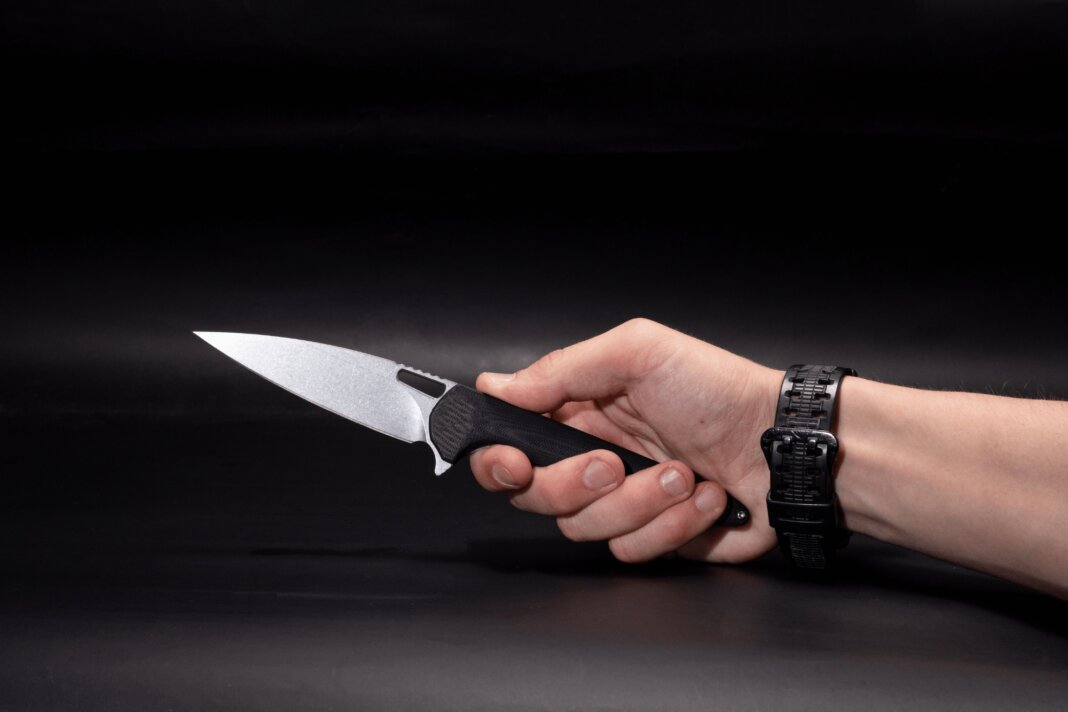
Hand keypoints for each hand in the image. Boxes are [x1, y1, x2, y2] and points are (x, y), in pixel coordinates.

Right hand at [469, 318, 782, 563]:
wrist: (785, 445)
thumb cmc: (718, 390)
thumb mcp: (637, 354)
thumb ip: (560, 370)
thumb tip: (494, 388)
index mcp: (578, 413)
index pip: (508, 447)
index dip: (499, 463)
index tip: (515, 465)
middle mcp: (590, 460)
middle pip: (535, 497)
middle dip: (574, 484)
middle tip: (613, 462)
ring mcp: (621, 503)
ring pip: (584, 528)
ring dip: (639, 501)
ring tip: (684, 472)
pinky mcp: (653, 537)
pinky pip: (632, 549)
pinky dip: (674, 524)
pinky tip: (705, 496)